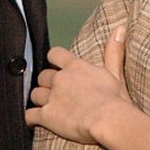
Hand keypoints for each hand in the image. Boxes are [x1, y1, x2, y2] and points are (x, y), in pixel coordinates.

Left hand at [26, 25, 130, 143]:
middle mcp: (60, 79)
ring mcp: (52, 97)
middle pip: (42, 76)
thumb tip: (120, 28)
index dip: (53, 60)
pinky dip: (30, 118)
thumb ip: (114, 51)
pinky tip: (32, 121)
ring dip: (39, 100)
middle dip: (47, 84)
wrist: (108, 120)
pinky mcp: (46, 116)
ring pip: (35, 94)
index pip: (54, 54)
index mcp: (75, 67)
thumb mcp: (115, 73)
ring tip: (45, 107)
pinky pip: (29, 115)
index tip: (57, 66)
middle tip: (55, 92)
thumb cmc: (114, 99)